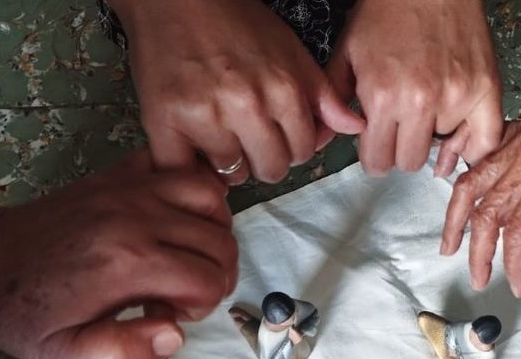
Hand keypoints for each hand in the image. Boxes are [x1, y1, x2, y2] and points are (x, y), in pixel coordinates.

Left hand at [0, 150, 235, 358]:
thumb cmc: (25, 313)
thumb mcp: (66, 354)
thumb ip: (123, 353)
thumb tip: (175, 334)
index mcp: (127, 263)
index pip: (211, 279)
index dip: (202, 305)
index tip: (168, 314)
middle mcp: (136, 217)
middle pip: (221, 240)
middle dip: (214, 273)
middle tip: (179, 291)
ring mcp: (129, 188)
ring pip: (211, 197)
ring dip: (213, 230)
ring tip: (186, 256)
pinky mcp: (120, 174)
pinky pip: (180, 169)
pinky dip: (193, 193)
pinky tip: (176, 222)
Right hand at [114, 0, 364, 180]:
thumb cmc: (236, 22)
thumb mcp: (291, 52)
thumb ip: (323, 95)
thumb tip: (354, 127)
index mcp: (283, 91)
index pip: (303, 152)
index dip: (291, 146)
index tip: (275, 135)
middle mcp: (247, 107)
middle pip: (271, 169)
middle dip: (264, 158)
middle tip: (248, 137)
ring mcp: (205, 117)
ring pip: (233, 174)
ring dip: (229, 162)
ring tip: (220, 135)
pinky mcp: (166, 123)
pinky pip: (186, 173)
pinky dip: (192, 168)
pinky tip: (195, 150)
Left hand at [327, 0, 501, 176]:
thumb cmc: (387, 13)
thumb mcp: (347, 54)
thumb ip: (336, 102)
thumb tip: (335, 139)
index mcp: (384, 97)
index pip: (377, 161)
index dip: (374, 156)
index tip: (377, 148)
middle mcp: (422, 103)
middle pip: (408, 162)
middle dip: (400, 150)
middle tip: (400, 129)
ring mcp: (457, 97)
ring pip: (441, 151)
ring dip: (432, 138)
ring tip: (427, 113)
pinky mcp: (485, 89)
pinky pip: (485, 141)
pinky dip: (470, 147)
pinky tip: (458, 141)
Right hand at [442, 36, 520, 296]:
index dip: (514, 262)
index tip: (516, 285)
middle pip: (489, 215)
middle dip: (479, 253)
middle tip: (479, 280)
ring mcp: (513, 147)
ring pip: (471, 189)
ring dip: (456, 223)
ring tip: (449, 248)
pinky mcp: (508, 137)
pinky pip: (475, 166)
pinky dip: (460, 189)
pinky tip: (455, 206)